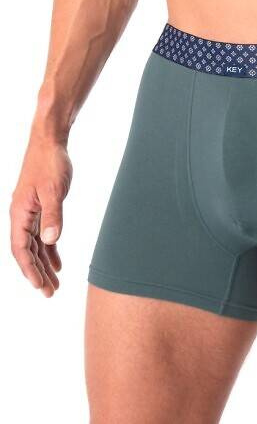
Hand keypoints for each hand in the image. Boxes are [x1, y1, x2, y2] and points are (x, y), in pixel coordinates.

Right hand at [10, 135, 72, 296]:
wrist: (49, 141)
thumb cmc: (50, 162)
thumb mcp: (53, 190)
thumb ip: (53, 215)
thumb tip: (50, 241)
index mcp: (19, 213)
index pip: (21, 249)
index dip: (30, 269)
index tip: (40, 287)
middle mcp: (21, 215)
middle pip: (27, 252)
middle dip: (37, 273)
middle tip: (50, 293)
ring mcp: (29, 212)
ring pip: (34, 245)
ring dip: (44, 265)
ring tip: (54, 284)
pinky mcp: (39, 207)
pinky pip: (41, 235)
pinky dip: (49, 249)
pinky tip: (57, 262)